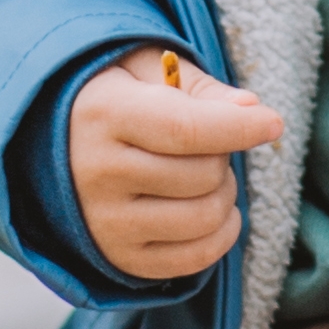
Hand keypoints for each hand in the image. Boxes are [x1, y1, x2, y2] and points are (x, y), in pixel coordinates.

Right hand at [70, 49, 284, 285]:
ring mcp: (107, 223)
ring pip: (205, 217)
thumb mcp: (147, 70)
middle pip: (203, 174)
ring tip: (205, 174)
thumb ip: (200, 87)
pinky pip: (196, 258)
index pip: (187, 129)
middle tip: (208, 143)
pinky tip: (211, 208)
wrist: (55, 147)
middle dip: (224, 155)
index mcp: (104, 115)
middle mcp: (99, 174)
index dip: (240, 127)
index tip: (273, 122)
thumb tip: (251, 108)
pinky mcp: (122, 258)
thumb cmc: (116, 97)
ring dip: (225, 194)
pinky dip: (221, 234)